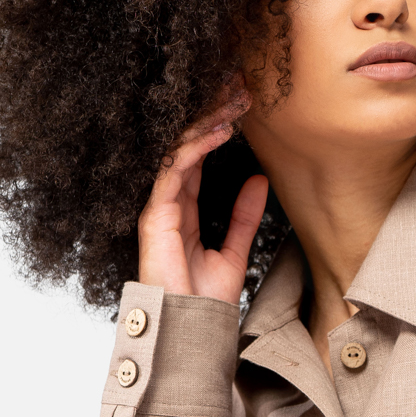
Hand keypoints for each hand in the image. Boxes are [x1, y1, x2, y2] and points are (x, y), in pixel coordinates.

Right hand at [137, 78, 265, 302]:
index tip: (242, 103)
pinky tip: (220, 131)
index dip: (217, 127)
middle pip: (186, 145)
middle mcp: (166, 203)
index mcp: (182, 209)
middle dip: (210, 113)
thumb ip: (243, 217)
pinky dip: (196, 148)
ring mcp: (158, 207)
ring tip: (234, 100)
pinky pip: (173, 170)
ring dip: (207, 122)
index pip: (196, 155)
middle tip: (239, 86)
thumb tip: (259, 180)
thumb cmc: (204, 301)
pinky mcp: (155, 215)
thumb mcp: (233, 251)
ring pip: (178, 150)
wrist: (191, 330)